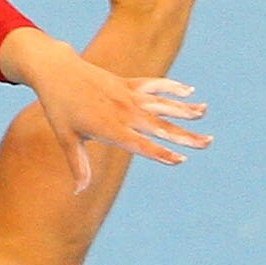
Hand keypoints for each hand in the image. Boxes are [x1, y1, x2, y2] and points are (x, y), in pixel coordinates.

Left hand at [0, 28, 208, 189]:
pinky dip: (172, 87)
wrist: (56, 72)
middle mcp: (123, 112)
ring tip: (205, 113)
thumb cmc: (59, 109)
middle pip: (160, 126)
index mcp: (109, 128)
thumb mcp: (65, 139)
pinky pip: (154, 85)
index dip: (161, 153)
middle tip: (208, 142)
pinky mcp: (128, 83)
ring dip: (184, 109)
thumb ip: (78, 165)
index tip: (181, 160)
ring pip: (162, 104)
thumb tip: (78, 192)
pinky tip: (190, 92)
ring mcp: (128, 95)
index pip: (141, 145)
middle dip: (185, 135)